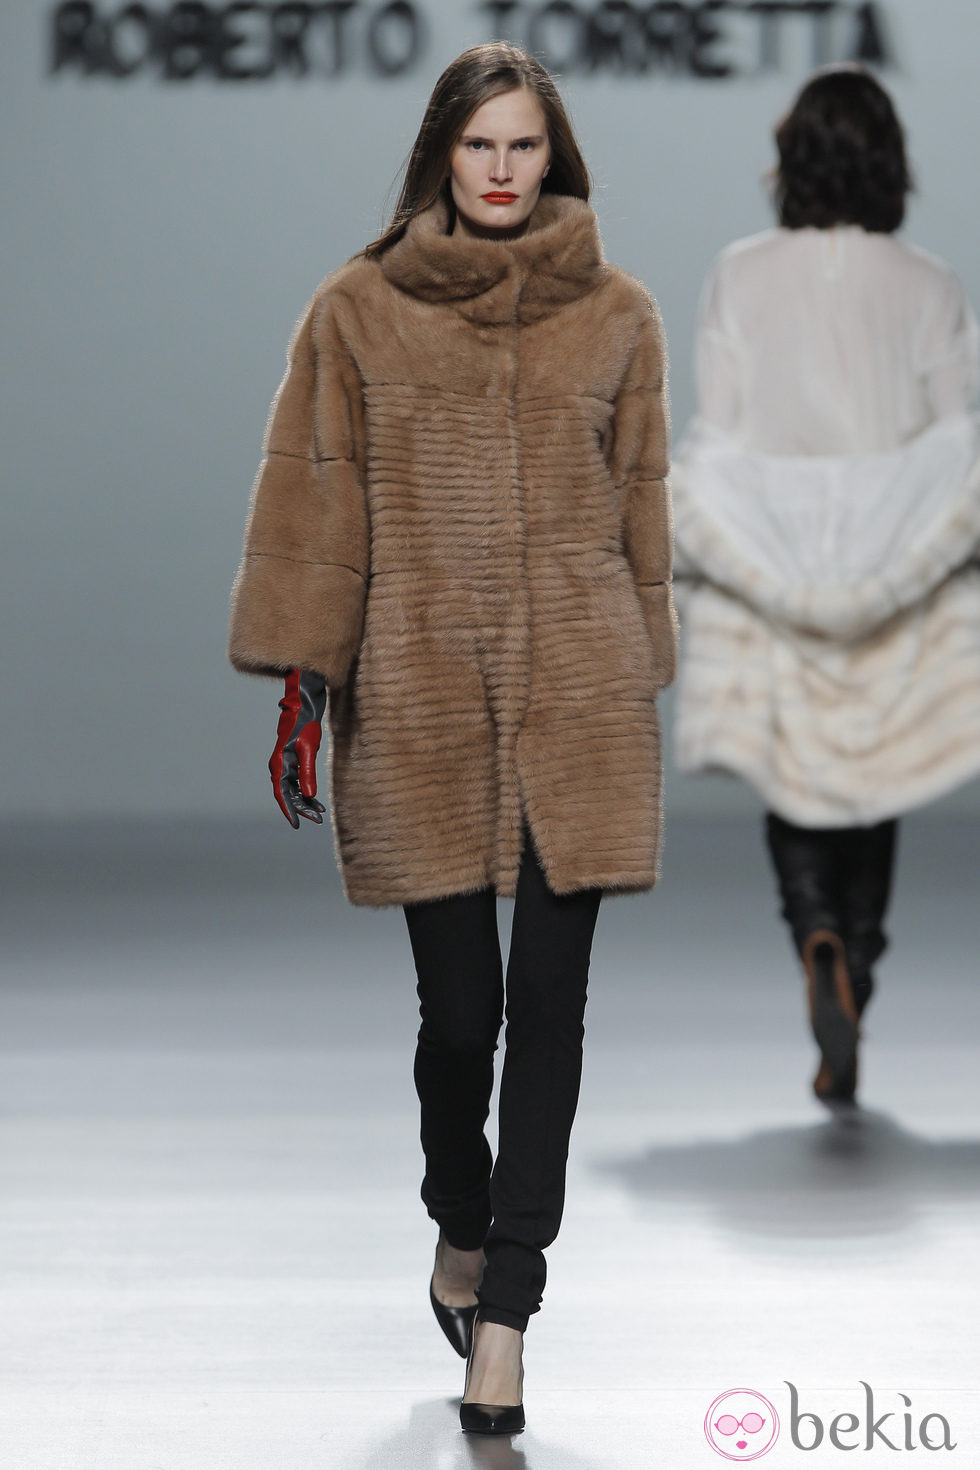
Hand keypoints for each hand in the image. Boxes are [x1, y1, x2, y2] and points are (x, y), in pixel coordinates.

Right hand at [270, 669, 326, 827]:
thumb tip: (308, 796)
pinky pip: (296, 780)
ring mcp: (285, 762)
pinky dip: (305, 790)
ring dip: (304, 801)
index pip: (281, 793)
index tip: (296, 825)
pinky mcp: (292, 759)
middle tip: (316, 820)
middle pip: (288, 793)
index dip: (289, 810)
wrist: (304, 705)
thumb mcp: (309, 749)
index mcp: (279, 763)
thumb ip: (307, 773)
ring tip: (319, 813)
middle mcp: (278, 765)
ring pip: (292, 788)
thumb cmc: (306, 724)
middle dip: (301, 808)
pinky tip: (315, 799)